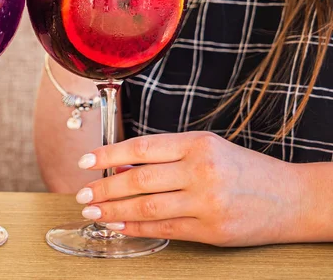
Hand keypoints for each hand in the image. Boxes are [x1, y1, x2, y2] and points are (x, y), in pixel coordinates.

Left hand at [75, 132, 303, 246]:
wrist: (291, 197)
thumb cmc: (243, 169)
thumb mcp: (207, 149)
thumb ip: (167, 156)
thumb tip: (122, 166)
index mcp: (197, 144)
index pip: (142, 147)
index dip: (108, 153)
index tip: (85, 160)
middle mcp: (200, 170)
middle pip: (139, 179)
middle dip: (104, 187)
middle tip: (82, 193)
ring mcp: (206, 202)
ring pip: (147, 206)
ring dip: (114, 210)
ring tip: (93, 211)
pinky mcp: (212, 230)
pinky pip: (165, 229)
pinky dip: (137, 228)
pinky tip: (119, 226)